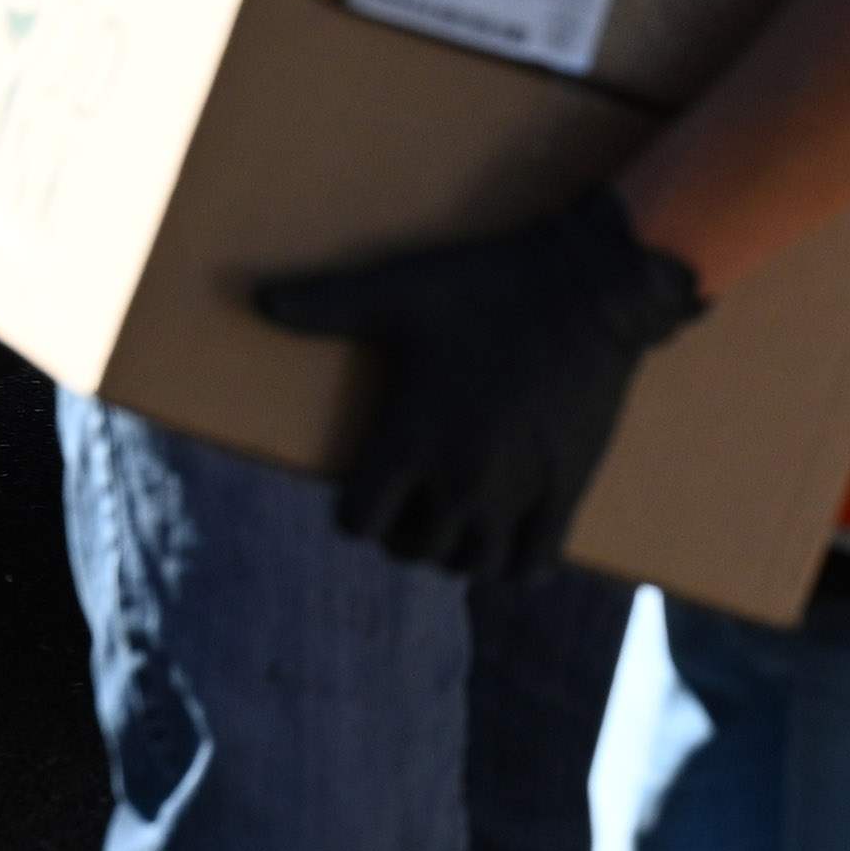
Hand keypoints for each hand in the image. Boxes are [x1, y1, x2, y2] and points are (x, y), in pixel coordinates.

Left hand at [252, 187, 708, 580]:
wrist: (593, 283)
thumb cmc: (490, 283)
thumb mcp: (401, 286)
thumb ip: (327, 303)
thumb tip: (256, 301)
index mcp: (407, 440)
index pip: (358, 522)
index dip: (361, 510)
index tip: (377, 488)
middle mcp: (454, 479)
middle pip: (412, 552)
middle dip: (411, 532)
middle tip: (424, 502)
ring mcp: (512, 491)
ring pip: (470, 567)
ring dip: (463, 553)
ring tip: (469, 523)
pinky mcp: (563, 491)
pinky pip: (532, 566)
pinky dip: (518, 567)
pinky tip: (517, 540)